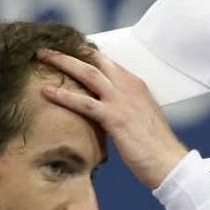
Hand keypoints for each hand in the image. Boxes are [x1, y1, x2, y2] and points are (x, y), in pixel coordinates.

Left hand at [36, 48, 188, 188]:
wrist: (169, 163)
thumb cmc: (153, 146)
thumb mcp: (139, 117)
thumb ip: (123, 106)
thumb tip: (104, 107)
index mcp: (135, 84)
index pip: (106, 60)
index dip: (84, 52)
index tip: (64, 47)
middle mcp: (129, 86)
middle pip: (95, 59)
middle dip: (69, 50)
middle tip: (46, 46)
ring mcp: (122, 101)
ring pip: (87, 73)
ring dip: (62, 62)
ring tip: (40, 57)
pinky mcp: (116, 118)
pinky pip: (85, 103)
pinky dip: (63, 95)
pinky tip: (46, 91)